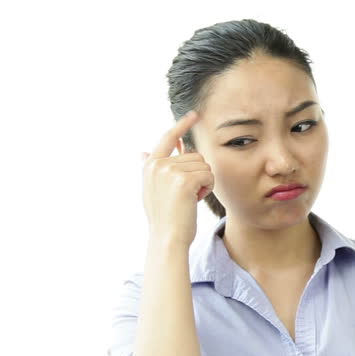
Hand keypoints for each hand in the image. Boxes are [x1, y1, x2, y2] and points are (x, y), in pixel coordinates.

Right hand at [140, 110, 213, 247]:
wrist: (167, 237)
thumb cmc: (165, 216)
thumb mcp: (153, 188)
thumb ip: (151, 167)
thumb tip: (142, 151)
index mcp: (150, 165)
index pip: (168, 137)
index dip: (182, 125)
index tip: (195, 114)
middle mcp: (158, 164)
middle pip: (195, 156)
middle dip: (198, 174)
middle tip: (187, 194)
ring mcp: (170, 171)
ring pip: (204, 166)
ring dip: (204, 182)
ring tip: (190, 198)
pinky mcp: (184, 180)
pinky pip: (208, 175)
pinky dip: (208, 187)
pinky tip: (196, 199)